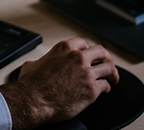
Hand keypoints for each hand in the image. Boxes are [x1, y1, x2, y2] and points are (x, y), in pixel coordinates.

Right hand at [0, 38, 118, 128]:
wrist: (34, 101)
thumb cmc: (31, 85)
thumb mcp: (33, 64)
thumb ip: (43, 60)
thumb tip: (40, 63)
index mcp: (64, 48)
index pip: (84, 43)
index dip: (88, 50)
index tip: (90, 55)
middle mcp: (78, 57)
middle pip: (101, 52)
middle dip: (106, 58)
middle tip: (107, 64)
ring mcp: (86, 73)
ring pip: (109, 68)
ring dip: (112, 73)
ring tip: (112, 78)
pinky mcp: (92, 89)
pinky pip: (106, 85)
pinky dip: (107, 88)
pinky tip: (104, 90)